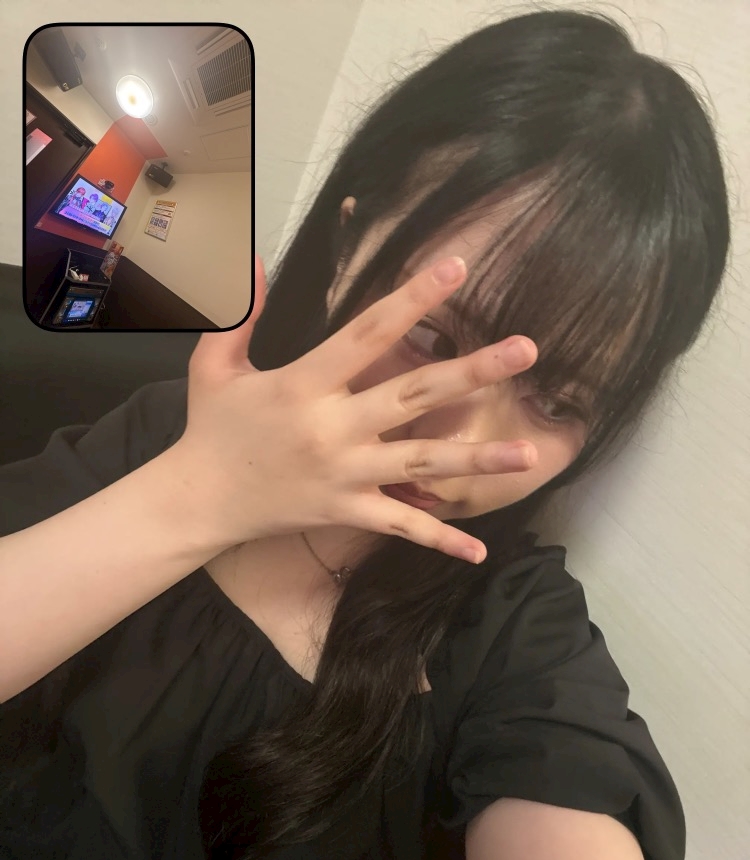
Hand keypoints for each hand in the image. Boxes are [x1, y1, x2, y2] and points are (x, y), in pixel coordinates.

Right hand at [170, 255, 537, 562]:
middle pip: (413, 395)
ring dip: (477, 459)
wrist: (199, 500)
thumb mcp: (215, 364)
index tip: (457, 268)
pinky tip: (480, 551)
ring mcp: (346, 475)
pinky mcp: (348, 512)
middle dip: (472, 372)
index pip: (367, 333)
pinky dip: (439, 540)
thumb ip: (240, 313)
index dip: (413, 299)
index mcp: (304, 384)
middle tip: (527, 351)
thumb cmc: (212, 428)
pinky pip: (400, 526)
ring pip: (422, 464)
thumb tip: (252, 258)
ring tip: (530, 452)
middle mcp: (333, 428)